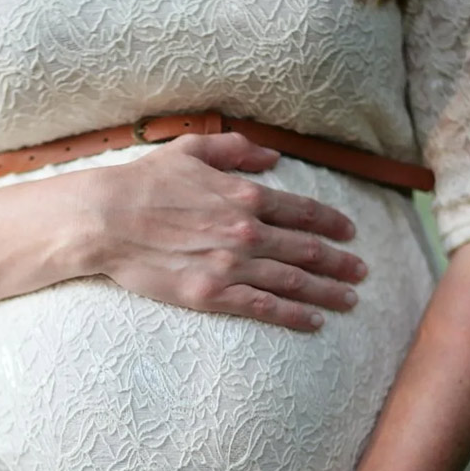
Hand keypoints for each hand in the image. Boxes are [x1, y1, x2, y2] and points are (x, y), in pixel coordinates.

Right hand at [80, 131, 365, 331]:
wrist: (108, 218)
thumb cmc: (145, 182)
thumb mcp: (191, 150)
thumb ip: (236, 149)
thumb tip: (272, 157)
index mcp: (244, 196)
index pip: (302, 212)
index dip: (331, 223)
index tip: (350, 232)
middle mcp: (247, 231)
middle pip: (307, 250)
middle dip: (340, 261)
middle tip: (362, 271)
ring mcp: (232, 266)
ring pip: (293, 281)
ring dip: (327, 291)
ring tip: (350, 299)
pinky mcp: (213, 295)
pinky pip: (264, 307)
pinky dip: (294, 314)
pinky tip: (314, 321)